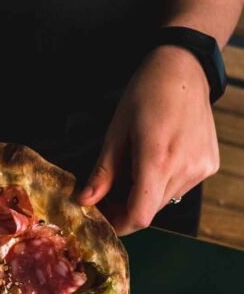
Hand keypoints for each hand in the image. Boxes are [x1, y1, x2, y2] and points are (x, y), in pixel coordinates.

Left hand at [79, 46, 219, 233]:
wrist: (183, 70)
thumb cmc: (145, 95)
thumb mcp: (116, 132)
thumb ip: (103, 172)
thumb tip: (84, 201)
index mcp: (157, 160)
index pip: (140, 215)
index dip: (118, 223)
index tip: (102, 218)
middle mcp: (185, 168)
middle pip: (150, 209)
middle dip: (126, 208)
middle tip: (106, 196)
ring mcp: (201, 168)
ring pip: (166, 200)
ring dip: (145, 195)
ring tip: (131, 172)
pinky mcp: (209, 164)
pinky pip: (181, 186)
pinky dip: (163, 183)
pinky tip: (156, 161)